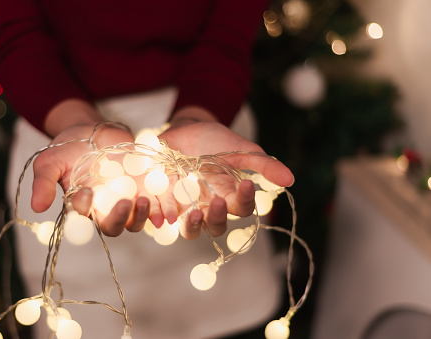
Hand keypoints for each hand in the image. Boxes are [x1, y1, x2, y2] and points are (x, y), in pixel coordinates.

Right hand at [32, 99, 154, 236]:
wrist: (95, 130)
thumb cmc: (68, 147)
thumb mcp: (49, 160)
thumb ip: (43, 182)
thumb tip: (36, 208)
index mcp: (82, 205)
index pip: (84, 215)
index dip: (85, 208)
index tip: (84, 191)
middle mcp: (105, 208)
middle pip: (114, 225)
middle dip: (120, 218)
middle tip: (126, 203)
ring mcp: (127, 200)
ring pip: (136, 219)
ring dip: (141, 215)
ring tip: (143, 200)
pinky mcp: (145, 189)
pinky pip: (155, 203)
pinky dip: (161, 205)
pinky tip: (165, 200)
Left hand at [158, 108, 293, 238]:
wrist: (183, 130)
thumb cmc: (215, 141)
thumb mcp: (241, 148)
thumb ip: (263, 164)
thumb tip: (290, 179)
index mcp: (229, 195)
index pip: (241, 208)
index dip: (246, 201)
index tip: (246, 184)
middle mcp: (208, 206)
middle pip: (216, 226)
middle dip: (217, 218)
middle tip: (217, 202)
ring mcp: (185, 205)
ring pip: (189, 230)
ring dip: (191, 226)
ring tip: (191, 213)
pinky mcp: (162, 200)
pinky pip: (161, 215)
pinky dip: (160, 216)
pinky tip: (161, 216)